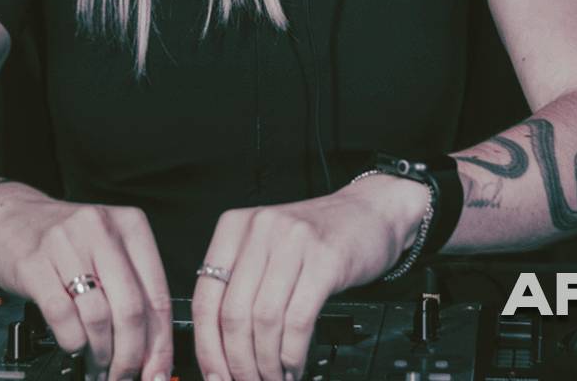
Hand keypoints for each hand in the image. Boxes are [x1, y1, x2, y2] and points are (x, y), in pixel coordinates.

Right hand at [0, 184, 172, 380]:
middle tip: (124, 375)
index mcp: (131, 226)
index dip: (160, 344)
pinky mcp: (34, 264)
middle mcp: (102, 230)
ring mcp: (66, 245)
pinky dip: (72, 341)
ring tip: (98, 364)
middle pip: (131, 310)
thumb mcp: (108, 248)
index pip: (158, 296)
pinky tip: (74, 345)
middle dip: (131, 356)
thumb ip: (132, 289)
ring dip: (101, 353)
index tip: (157, 371)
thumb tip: (152, 348)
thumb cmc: (65, 238)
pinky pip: (62, 316)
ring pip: (98, 317)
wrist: (11, 215)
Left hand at [191, 176, 427, 380]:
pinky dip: (293, 354)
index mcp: (234, 227)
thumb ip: (241, 285)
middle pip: (233, 314)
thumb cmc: (317, 236)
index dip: (207, 347)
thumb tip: (220, 347)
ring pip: (265, 321)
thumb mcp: (268, 247)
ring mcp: (294, 242)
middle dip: (238, 362)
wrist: (370, 212)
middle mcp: (260, 229)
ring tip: (273, 378)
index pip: (205, 298)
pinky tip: (294, 366)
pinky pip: (299, 320)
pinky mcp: (326, 260)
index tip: (215, 374)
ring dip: (266, 363)